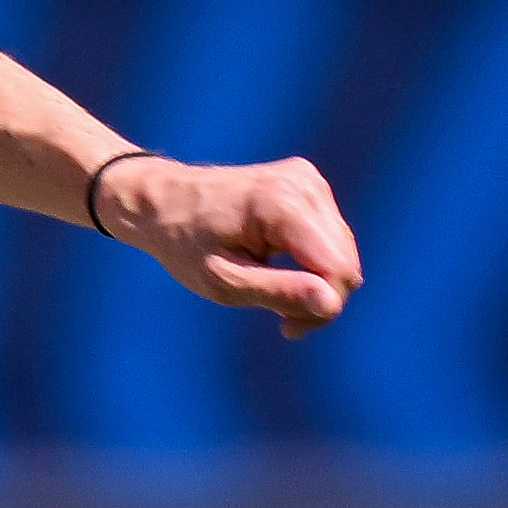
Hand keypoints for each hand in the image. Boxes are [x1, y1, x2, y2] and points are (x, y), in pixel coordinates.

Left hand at [106, 153, 363, 336]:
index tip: (287, 328)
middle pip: (344, 262)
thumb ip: (279, 292)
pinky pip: (331, 237)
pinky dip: (313, 261)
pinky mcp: (308, 183)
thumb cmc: (185, 243)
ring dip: (317, 283)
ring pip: (343, 252)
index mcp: (281, 204)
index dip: (322, 307)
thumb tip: (332, 304)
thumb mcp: (223, 281)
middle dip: (320, 298)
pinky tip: (281, 268)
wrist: (163, 199)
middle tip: (283, 321)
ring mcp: (308, 179)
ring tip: (275, 294)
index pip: (336, 268)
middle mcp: (303, 184)